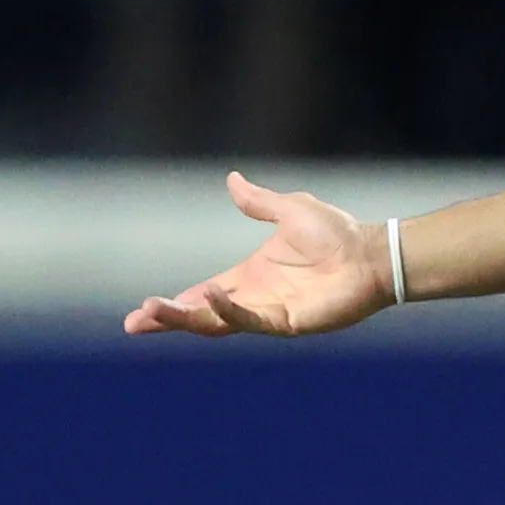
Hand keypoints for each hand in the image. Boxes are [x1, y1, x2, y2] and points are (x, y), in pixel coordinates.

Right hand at [125, 172, 391, 338]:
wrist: (371, 252)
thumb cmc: (336, 234)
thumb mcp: (288, 209)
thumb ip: (256, 202)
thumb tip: (231, 180)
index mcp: (249, 276)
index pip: (202, 294)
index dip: (175, 303)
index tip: (143, 309)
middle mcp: (254, 298)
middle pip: (200, 315)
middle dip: (167, 319)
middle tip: (133, 324)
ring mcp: (268, 313)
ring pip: (217, 322)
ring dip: (185, 318)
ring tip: (154, 312)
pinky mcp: (287, 321)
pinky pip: (250, 318)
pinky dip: (228, 309)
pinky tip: (210, 295)